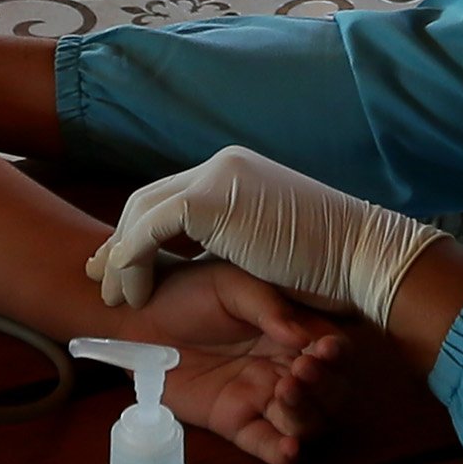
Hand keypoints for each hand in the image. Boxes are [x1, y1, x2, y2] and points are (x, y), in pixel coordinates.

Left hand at [89, 147, 441, 323]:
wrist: (364, 259)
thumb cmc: (331, 266)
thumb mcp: (273, 245)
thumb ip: (239, 239)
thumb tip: (210, 260)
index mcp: (236, 173)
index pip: (171, 197)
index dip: (140, 233)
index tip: (121, 267)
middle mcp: (222, 166)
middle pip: (147, 200)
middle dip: (118, 242)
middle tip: (98, 277)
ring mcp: (215, 178)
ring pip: (141, 212)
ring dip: (120, 257)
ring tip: (113, 297)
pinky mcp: (210, 201)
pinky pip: (148, 230)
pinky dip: (133, 260)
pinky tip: (133, 293)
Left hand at [137, 259, 345, 463]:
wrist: (139, 318)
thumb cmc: (189, 292)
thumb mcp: (230, 285)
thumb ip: (268, 307)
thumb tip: (301, 335)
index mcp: (294, 333)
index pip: (334, 351)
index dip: (338, 355)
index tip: (325, 350)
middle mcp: (286, 368)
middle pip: (330, 394)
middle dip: (325, 388)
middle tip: (301, 371)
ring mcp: (262, 398)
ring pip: (306, 422)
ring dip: (306, 415)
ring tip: (285, 393)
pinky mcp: (235, 422)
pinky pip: (266, 444)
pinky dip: (283, 453)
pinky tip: (289, 450)